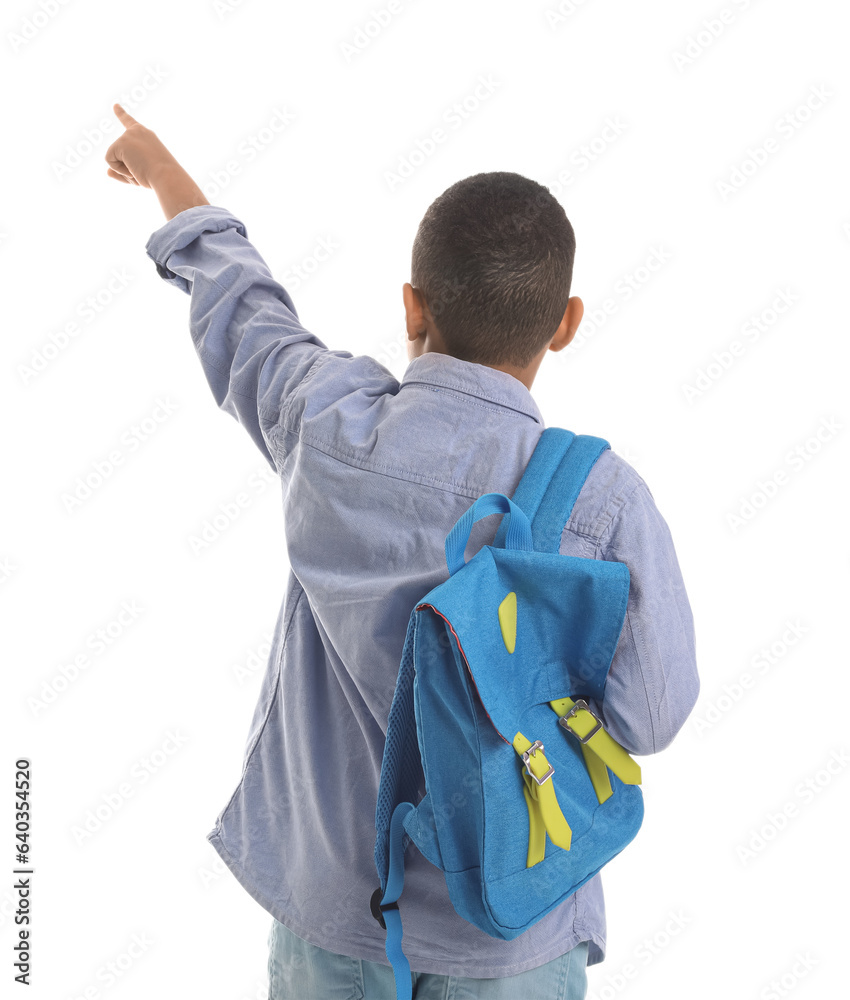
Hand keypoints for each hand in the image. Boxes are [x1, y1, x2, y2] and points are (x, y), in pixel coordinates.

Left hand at [105, 103, 209, 219]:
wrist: (167, 176)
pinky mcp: (121, 143)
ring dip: (124, 170)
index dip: (121, 114)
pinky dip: (119, 170)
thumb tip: (107, 172)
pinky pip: (109, 161)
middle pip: (119, 153)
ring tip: (141, 171)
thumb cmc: (160, 178)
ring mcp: (128, 135)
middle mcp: (137, 132)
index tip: (114, 105)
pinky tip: (133, 169)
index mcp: (147, 136)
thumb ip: (122, 172)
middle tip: (144, 173)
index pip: (130, 123)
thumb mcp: (140, 175)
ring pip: (114, 158)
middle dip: (125, 169)